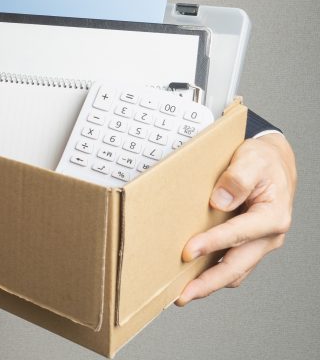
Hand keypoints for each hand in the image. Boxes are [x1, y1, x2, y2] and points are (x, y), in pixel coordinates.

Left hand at [177, 133, 295, 304]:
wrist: (273, 163)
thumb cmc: (262, 161)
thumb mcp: (251, 159)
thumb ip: (236, 179)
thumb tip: (218, 202)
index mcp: (273, 216)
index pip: (239, 234)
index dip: (212, 244)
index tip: (187, 253)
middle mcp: (269, 236)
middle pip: (237, 265)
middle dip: (209, 283)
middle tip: (182, 295)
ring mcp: (259, 244)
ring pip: (235, 272)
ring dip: (209, 285)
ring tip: (183, 295)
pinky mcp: (248, 246)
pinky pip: (232, 265)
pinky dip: (213, 274)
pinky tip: (193, 278)